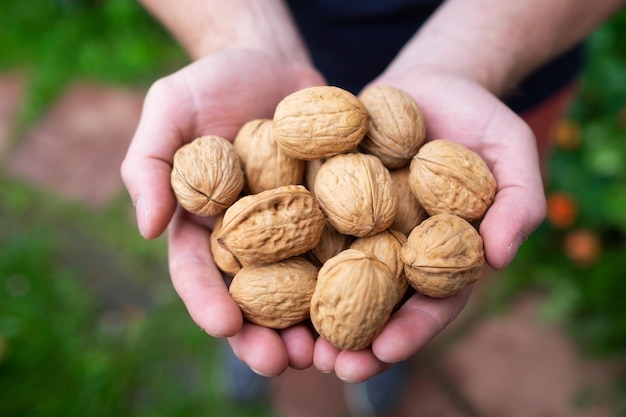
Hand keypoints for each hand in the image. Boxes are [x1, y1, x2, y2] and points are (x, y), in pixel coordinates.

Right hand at [121, 49, 324, 375]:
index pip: (199, 272)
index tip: (224, 326)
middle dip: (264, 334)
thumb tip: (145, 227)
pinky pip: (344, 248)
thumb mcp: (170, 109)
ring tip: (329, 352)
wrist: (273, 62)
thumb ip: (149, 163)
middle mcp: (250, 237)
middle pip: (254, 296)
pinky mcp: (333, 212)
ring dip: (314, 324)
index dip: (208, 302)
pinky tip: (374, 304)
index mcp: (205, 225)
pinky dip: (355, 279)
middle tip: (282, 362)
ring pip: (302, 287)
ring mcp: (294, 229)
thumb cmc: (213, 83)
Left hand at [312, 71, 546, 380]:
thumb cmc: (478, 117)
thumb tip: (499, 257)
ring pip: (331, 276)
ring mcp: (357, 227)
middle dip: (353, 339)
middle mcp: (394, 248)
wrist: (428, 82)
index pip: (429, 302)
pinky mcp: (325, 199)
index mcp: (439, 253)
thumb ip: (517, 201)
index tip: (386, 352)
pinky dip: (282, 252)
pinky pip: (301, 227)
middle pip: (374, 303)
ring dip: (310, 312)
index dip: (411, 329)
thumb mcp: (511, 150)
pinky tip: (254, 274)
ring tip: (287, 341)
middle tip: (331, 367)